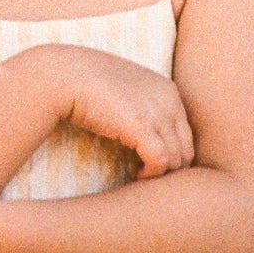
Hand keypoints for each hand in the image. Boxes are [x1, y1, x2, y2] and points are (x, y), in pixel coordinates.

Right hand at [51, 47, 193, 178]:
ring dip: (161, 174)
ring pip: (177, 158)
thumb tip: (142, 133)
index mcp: (168, 91)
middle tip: (149, 175)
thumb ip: (142, 108)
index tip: (152, 163)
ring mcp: (158, 113)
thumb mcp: (126, 91)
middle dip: (171, 168)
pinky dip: (152, 174)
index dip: (173, 153)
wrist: (67, 75)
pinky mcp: (142, 127)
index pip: (185, 133)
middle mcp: (170, 101)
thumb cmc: (88, 83)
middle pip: (186, 148)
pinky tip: (137, 175)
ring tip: (141, 177)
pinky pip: (161, 161)